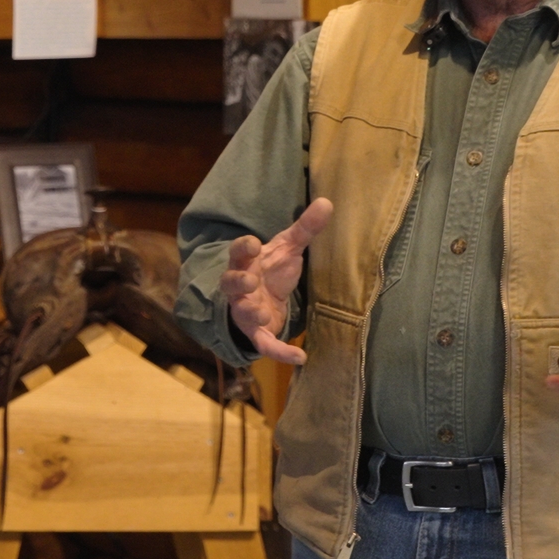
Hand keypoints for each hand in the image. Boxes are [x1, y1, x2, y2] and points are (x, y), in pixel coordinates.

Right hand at [220, 198, 332, 365]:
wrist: (264, 299)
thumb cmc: (271, 270)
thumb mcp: (288, 248)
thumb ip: (305, 228)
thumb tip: (328, 201)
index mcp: (247, 262)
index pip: (238, 252)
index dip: (244, 248)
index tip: (254, 244)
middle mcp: (241, 287)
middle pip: (230, 283)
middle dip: (238, 282)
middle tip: (250, 281)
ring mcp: (246, 310)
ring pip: (242, 313)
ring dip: (251, 312)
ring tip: (262, 313)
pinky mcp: (256, 332)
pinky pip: (264, 344)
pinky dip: (280, 352)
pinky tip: (300, 357)